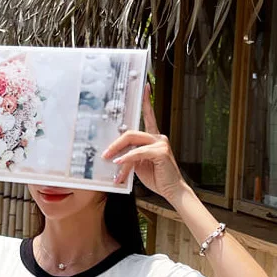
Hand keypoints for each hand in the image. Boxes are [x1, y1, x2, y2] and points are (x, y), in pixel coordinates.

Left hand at [101, 82, 187, 200]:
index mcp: (154, 138)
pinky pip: (138, 152)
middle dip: (115, 143)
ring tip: (109, 161)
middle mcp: (158, 137)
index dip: (147, 100)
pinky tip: (119, 163)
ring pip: (133, 142)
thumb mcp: (139, 165)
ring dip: (118, 153)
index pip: (149, 115)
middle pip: (131, 133)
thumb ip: (131, 156)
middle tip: (105, 153)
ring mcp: (161, 142)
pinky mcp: (161, 151)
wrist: (171, 190)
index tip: (146, 86)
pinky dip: (127, 159)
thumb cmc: (157, 177)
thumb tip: (116, 155)